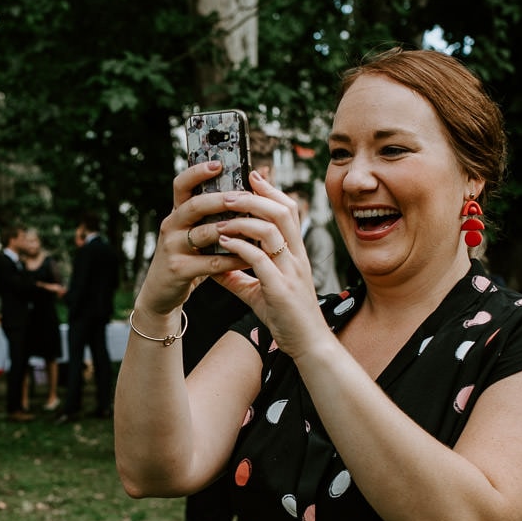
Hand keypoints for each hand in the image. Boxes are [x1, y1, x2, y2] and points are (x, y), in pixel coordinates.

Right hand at [134, 160, 253, 316]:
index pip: (181, 185)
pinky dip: (233, 259)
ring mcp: (172, 247)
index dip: (197, 172)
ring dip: (230, 230)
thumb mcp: (194, 231)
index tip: (217, 164)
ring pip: (203, 233)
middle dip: (219, 199)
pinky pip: (211, 263)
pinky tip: (250, 258)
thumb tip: (249, 183)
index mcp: (177, 213)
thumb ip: (215, 212)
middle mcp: (172, 226)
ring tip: (252, 227)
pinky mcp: (179, 269)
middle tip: (243, 196)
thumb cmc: (187, 257)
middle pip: (193, 205)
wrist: (161, 292)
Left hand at [204, 172, 331, 358]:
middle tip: (230, 189)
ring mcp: (291, 271)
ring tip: (221, 213)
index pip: (288, 210)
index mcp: (295, 253)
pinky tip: (223, 241)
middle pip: (282, 211)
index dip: (271, 190)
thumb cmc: (286, 317)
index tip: (251, 176)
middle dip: (255, 195)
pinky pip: (261, 259)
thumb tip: (214, 265)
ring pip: (272, 230)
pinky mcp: (281, 288)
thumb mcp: (259, 292)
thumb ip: (239, 276)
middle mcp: (296, 257)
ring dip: (244, 217)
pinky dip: (240, 246)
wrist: (307, 345)